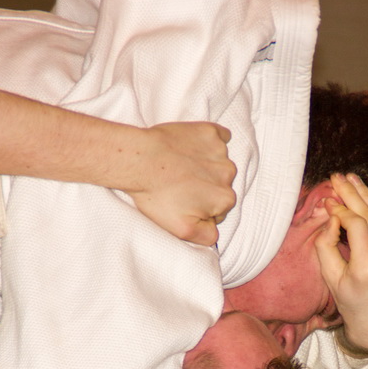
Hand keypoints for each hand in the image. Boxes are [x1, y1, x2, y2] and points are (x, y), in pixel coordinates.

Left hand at [127, 122, 236, 245]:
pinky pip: (219, 137)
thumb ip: (207, 237)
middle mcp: (228, 173)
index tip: (183, 203)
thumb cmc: (156, 195)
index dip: (201, 209)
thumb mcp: (181, 230)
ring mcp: (219, 151)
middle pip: (220, 186)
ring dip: (202, 167)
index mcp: (225, 199)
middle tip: (178, 187)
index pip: (219, 210)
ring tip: (178, 169)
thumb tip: (215, 233)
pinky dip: (208, 144)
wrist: (138, 160)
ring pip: (216, 164)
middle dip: (204, 188)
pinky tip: (190, 149)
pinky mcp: (209, 131)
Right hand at [314, 173, 367, 354]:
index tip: (328, 200)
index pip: (356, 225)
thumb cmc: (352, 304)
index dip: (341, 209)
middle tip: (338, 177)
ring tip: (353, 179)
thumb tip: (332, 217)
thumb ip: (325, 247)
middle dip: (353, 194)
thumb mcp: (331, 280)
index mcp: (366, 270)